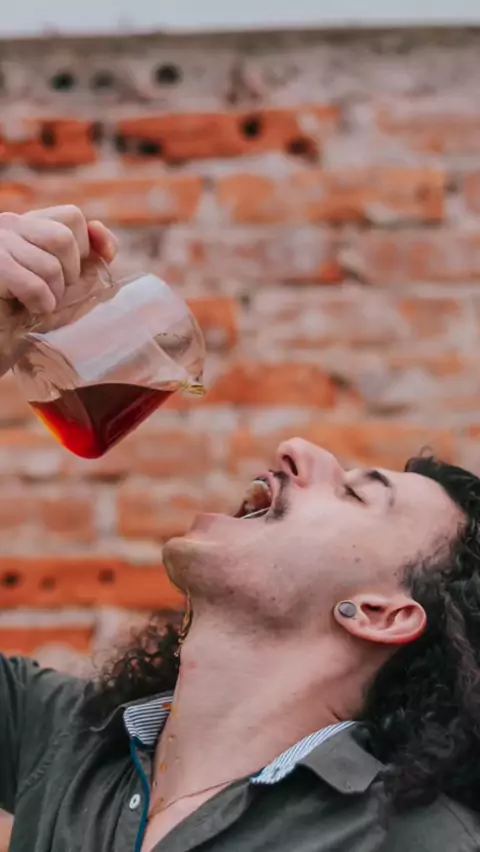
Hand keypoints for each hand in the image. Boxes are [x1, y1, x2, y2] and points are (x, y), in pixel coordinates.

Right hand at [0, 206, 117, 314]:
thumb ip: (91, 263)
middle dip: (70, 274)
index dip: (90, 243)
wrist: (1, 333)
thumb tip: (106, 245)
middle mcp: (12, 225)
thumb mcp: (69, 286)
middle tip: (54, 290)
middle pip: (64, 239)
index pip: (72, 216)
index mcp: (32, 224)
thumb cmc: (30, 310)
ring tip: (39, 302)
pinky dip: (40, 304)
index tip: (88, 267)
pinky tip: (29, 307)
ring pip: (50, 266)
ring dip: (53, 294)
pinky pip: (34, 286)